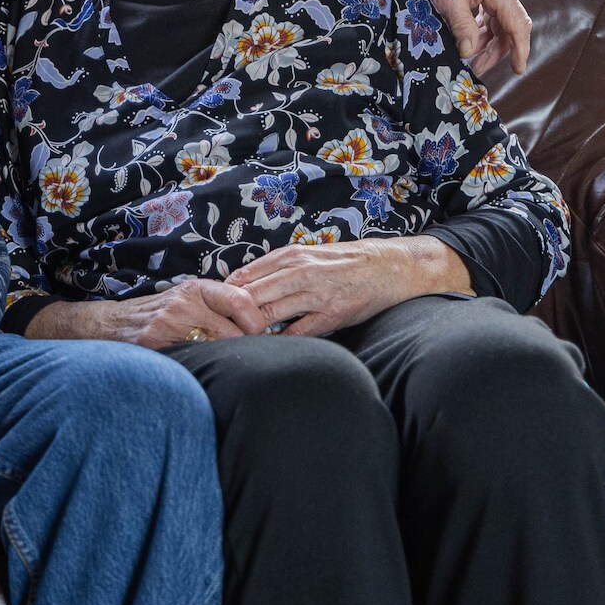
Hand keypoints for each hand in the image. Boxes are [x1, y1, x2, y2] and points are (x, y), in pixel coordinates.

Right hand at [27, 278, 270, 348]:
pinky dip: (202, 370)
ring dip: (225, 363)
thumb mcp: (185, 301)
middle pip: (234, 330)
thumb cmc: (155, 316)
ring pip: (216, 348)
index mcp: (196, 289)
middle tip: (250, 361)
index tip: (261, 338)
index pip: (242, 300)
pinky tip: (201, 375)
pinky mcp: (155, 344)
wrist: (107, 326)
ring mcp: (168, 324)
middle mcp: (184, 303)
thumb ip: (216, 308)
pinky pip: (192, 361)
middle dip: (245, 348)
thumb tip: (261, 326)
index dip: (257, 322)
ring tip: (227, 370)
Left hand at [226, 236, 472, 337]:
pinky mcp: (331, 314)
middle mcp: (300, 272)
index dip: (224, 296)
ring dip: (250, 331)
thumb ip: (279, 268)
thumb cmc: (346, 263)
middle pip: (250, 296)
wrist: (391, 267)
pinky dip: (279, 342)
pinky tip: (269, 350)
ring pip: (268, 315)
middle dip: (230, 316)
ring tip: (236, 343)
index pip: (244, 276)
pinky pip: (296, 333)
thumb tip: (242, 284)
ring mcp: (315, 294)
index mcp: (291, 256)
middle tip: (215, 332)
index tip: (213, 311)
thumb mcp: (310, 255)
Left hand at [385, 0, 530, 74]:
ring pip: (500, 22)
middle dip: (496, 51)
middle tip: (477, 68)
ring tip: (470, 57)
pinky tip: (468, 39)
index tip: (518, 70)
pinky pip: (491, 14)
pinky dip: (482, 29)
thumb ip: (462, 28)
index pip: (518, 26)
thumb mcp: (447, 0)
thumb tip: (469, 53)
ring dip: (487, 41)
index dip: (520, 51)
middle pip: (510, 27)